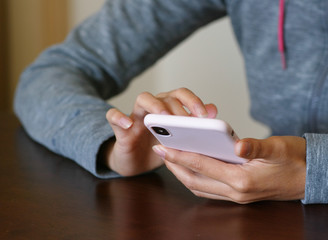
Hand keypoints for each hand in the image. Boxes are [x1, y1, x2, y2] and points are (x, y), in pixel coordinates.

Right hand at [102, 88, 216, 175]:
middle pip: (166, 96)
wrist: (136, 163)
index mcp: (169, 107)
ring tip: (163, 117)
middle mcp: (153, 107)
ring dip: (155, 106)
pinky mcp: (120, 128)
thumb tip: (214, 109)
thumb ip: (194, 125)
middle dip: (178, 107)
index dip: (193, 102)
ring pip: (143, 98)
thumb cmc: (159, 148)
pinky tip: (127, 124)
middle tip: (187, 122)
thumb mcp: (179, 140)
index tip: (204, 116)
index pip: (182, 95)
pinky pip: (113, 116)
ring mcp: (136, 116)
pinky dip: (118, 117)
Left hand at [153, 136, 305, 202]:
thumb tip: (237, 144)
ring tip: (172, 157)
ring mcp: (239, 196)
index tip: (163, 146)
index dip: (180, 155)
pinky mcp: (241, 193)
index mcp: (243, 180)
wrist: (313, 176)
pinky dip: (197, 177)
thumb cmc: (296, 159)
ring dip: (184, 173)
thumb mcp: (278, 147)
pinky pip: (211, 188)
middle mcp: (238, 192)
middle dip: (175, 166)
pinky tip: (194, 164)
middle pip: (196, 180)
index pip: (203, 166)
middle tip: (161, 150)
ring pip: (201, 187)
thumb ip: (256, 146)